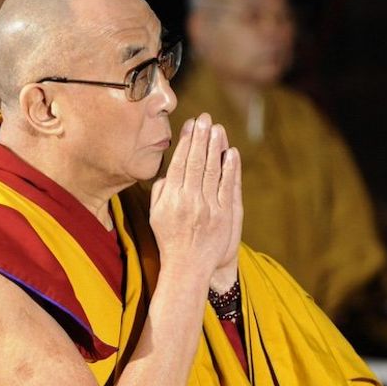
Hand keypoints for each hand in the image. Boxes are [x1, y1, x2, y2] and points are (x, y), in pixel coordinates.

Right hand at [149, 113, 240, 284]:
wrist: (187, 267)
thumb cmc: (169, 238)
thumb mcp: (155, 214)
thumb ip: (161, 190)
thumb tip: (169, 170)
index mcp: (171, 199)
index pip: (180, 163)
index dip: (187, 142)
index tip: (191, 124)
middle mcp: (189, 201)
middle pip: (196, 163)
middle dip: (201, 138)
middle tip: (205, 118)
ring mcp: (209, 208)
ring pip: (212, 171)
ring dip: (215, 147)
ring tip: (217, 128)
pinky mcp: (224, 216)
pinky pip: (227, 187)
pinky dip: (230, 169)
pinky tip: (230, 153)